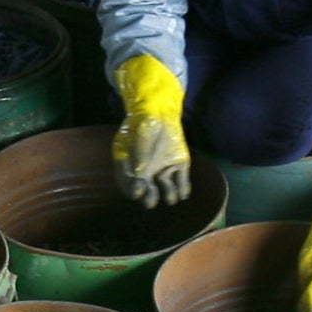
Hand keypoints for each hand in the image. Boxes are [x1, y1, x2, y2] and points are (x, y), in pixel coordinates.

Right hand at [110, 54, 189, 207]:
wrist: (161, 111)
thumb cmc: (146, 121)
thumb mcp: (141, 133)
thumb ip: (141, 151)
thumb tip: (140, 173)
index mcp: (130, 165)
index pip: (127, 181)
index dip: (131, 188)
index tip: (137, 191)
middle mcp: (145, 171)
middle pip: (145, 189)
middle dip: (148, 197)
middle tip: (150, 200)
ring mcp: (162, 170)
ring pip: (165, 188)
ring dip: (168, 194)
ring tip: (171, 198)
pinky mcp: (178, 166)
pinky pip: (181, 181)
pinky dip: (183, 189)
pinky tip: (183, 193)